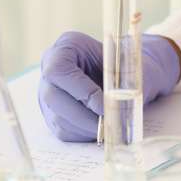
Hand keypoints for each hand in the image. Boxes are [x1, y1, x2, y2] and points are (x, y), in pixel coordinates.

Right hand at [38, 31, 180, 141]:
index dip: (80, 91)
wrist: (129, 76)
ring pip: (58, 118)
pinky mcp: (54, 113)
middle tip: (109, 125)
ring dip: (86, 128)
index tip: (104, 106)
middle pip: (53, 97)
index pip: (59, 71)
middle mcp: (50, 68)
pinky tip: (104, 129)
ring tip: (111, 128)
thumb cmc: (130, 66)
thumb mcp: (132, 66)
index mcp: (68, 46)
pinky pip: (64, 130)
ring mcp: (48, 92)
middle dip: (84, 116)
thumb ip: (126, 79)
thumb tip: (122, 102)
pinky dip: (85, 134)